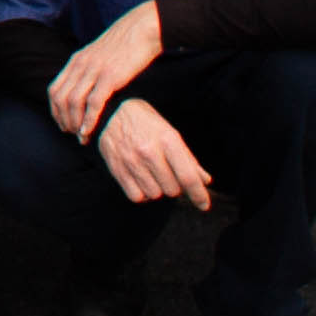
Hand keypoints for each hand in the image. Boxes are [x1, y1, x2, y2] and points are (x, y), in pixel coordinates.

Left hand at [46, 0, 165, 142]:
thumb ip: (89, 69)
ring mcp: (94, 70)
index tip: (62, 123)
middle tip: (70, 133)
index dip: (55, 110)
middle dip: (62, 119)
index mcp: (76, 60)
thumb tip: (87, 88)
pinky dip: (89, 120)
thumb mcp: (100, 55)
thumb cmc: (125, 46)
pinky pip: (93, 102)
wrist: (142, 30)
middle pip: (60, 98)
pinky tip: (89, 131)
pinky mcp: (110, 76)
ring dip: (74, 123)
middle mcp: (80, 65)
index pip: (54, 89)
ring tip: (81, 136)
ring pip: (73, 102)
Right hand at [95, 96, 214, 209]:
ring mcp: (131, 161)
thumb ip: (188, 158)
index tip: (204, 205)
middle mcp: (149, 151)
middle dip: (175, 186)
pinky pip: (136, 196)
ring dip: (158, 189)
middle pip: (172, 189)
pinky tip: (142, 180)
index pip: (187, 177)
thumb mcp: (170, 133)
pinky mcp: (116, 168)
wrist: (110, 111)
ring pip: (155, 194)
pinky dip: (142, 193)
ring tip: (153, 175)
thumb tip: (204, 180)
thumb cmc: (145, 122)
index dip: (199, 195)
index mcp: (167, 140)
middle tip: (169, 174)